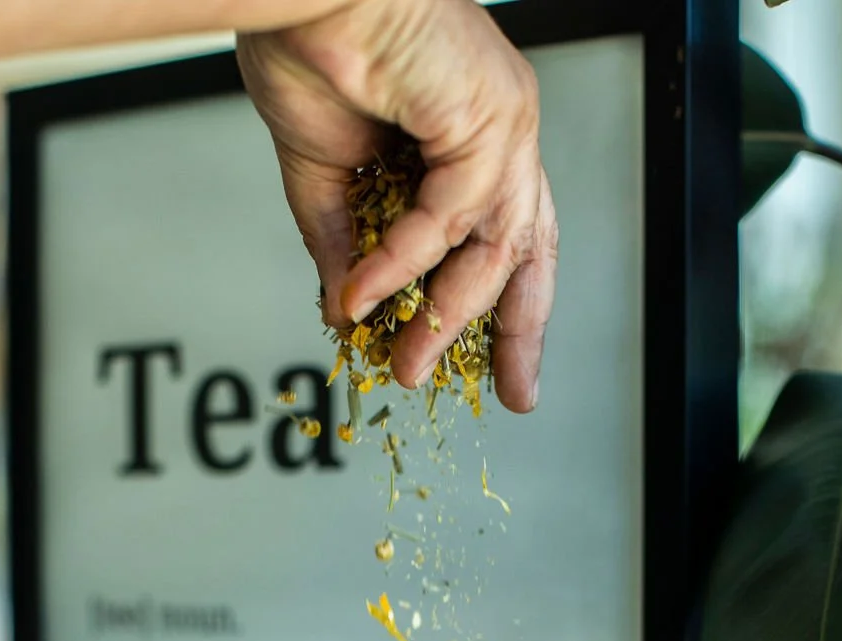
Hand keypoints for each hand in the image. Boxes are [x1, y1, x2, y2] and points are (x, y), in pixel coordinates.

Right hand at [236, 0, 556, 411]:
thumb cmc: (312, 46)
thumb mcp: (325, 177)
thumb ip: (343, 246)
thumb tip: (345, 313)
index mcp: (470, 140)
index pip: (506, 238)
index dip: (507, 310)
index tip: (503, 373)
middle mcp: (499, 132)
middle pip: (529, 251)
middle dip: (521, 330)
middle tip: (511, 394)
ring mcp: (502, 122)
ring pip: (494, 246)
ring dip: (446, 316)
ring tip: (406, 366)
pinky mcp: (487, 114)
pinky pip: (450, 216)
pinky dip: (402, 263)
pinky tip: (363, 295)